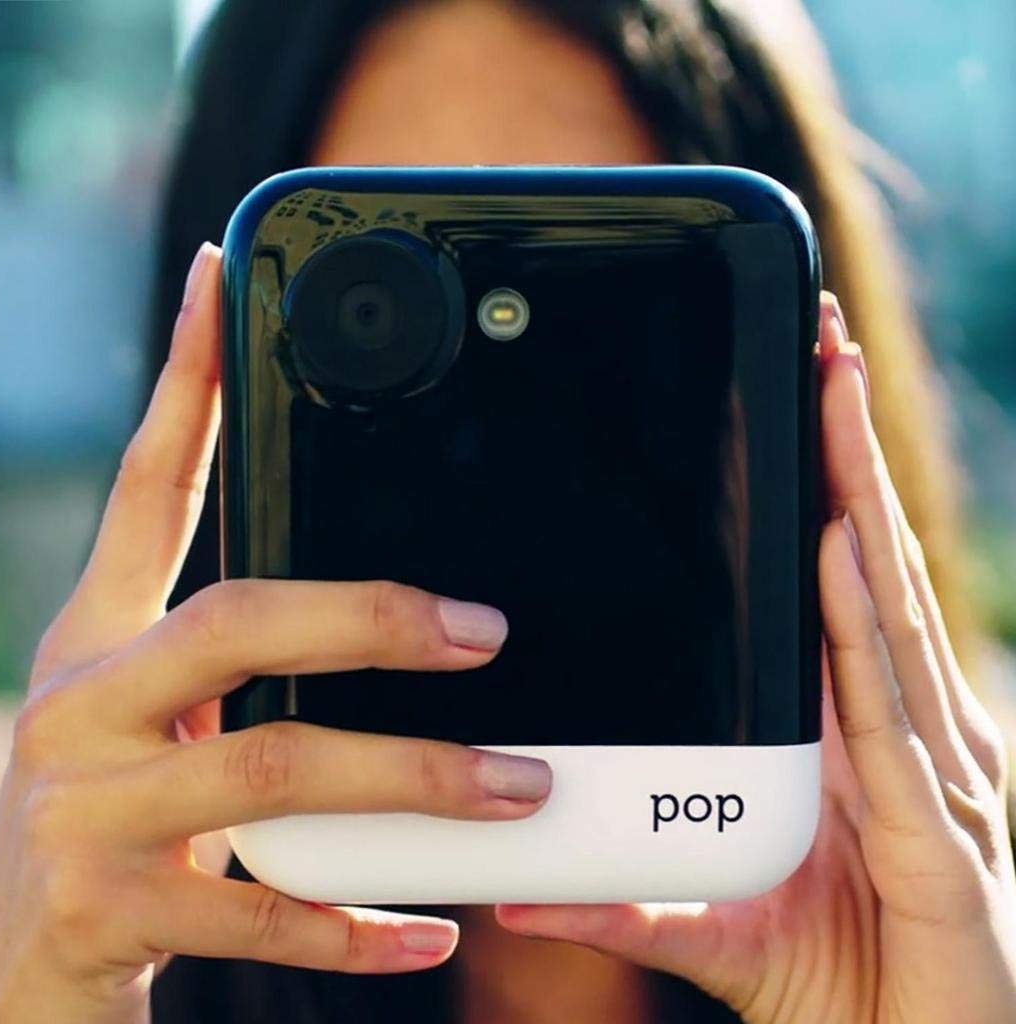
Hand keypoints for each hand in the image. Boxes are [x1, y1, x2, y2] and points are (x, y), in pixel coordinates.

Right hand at [0, 243, 551, 1023]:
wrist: (10, 966)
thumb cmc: (110, 820)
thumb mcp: (152, 721)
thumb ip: (241, 669)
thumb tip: (378, 624)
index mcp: (99, 642)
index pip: (146, 487)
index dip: (182, 379)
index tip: (223, 277)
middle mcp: (82, 705)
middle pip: (237, 619)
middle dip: (373, 618)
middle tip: (487, 632)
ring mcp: (82, 809)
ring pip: (271, 766)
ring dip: (410, 779)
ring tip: (514, 788)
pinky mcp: (100, 913)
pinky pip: (259, 916)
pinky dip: (355, 924)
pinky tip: (431, 929)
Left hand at [496, 293, 1015, 1022]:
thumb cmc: (847, 989)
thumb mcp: (719, 930)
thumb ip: (626, 898)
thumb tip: (516, 889)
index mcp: (850, 735)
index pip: (837, 590)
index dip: (826, 496)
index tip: (801, 405)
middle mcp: (898, 733)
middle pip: (867, 570)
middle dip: (846, 455)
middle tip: (822, 346)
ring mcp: (929, 772)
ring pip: (885, 613)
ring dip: (860, 503)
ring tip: (834, 400)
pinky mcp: (940, 833)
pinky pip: (890, 715)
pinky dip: (867, 630)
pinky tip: (846, 554)